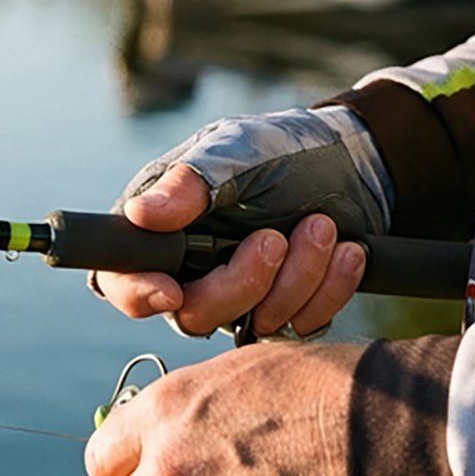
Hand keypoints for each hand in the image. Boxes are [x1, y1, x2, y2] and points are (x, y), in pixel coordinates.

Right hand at [94, 164, 367, 335]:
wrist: (352, 161)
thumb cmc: (277, 149)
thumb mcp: (233, 152)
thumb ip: (188, 184)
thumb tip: (139, 215)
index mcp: (159, 233)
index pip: (122, 281)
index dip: (139, 294)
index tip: (172, 291)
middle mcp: (190, 274)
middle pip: (192, 316)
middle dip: (241, 283)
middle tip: (275, 238)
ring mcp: (239, 298)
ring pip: (252, 326)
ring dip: (298, 278)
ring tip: (322, 226)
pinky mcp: (285, 310)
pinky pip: (302, 326)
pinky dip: (330, 290)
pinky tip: (348, 251)